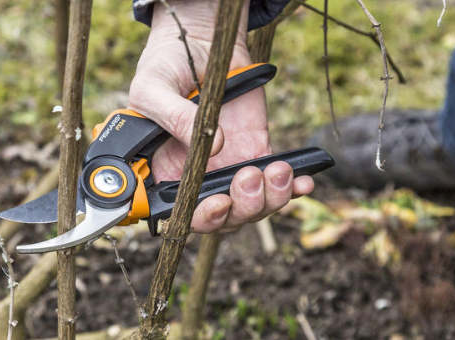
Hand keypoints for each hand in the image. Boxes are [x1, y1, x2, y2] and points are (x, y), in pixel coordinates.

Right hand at [128, 0, 313, 232]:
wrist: (202, 38)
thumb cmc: (166, 64)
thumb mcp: (153, 88)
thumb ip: (173, 117)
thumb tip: (214, 144)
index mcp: (165, 171)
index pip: (181, 213)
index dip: (201, 218)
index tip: (218, 203)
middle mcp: (198, 175)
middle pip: (223, 218)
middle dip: (242, 208)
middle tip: (249, 178)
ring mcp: (229, 166)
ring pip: (253, 205)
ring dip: (270, 198)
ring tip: (277, 170)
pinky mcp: (257, 149)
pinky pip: (277, 180)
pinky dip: (292, 186)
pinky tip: (301, 181)